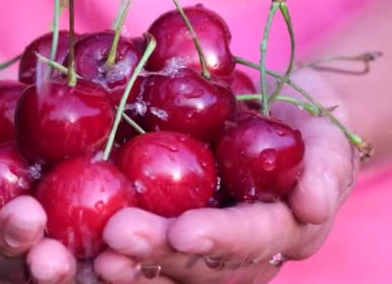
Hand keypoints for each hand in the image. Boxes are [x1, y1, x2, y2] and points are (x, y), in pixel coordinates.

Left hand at [94, 68, 358, 282]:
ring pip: (157, 265)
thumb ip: (324, 172)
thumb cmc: (304, 134)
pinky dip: (100, 243)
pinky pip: (134, 243)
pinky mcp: (162, 226)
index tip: (185, 229)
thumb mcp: (326, 145)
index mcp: (274, 236)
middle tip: (114, 239)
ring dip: (121, 261)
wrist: (274, 126)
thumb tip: (310, 205)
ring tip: (83, 251)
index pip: (249, 243)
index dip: (219, 239)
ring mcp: (193, 245)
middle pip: (193, 265)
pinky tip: (66, 233)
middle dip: (155, 255)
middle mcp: (230, 255)